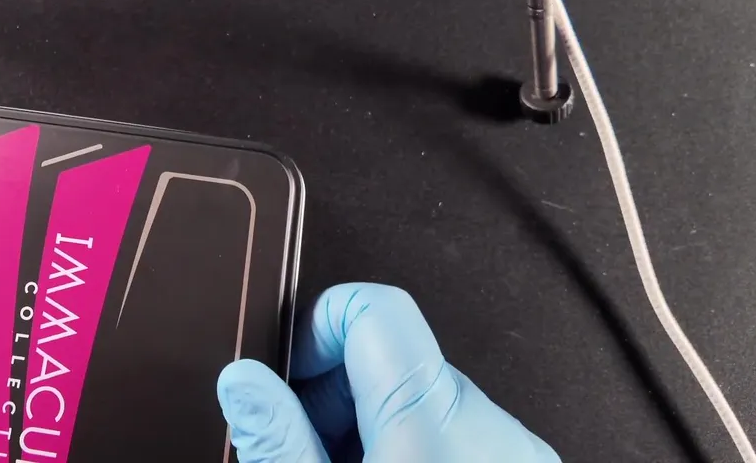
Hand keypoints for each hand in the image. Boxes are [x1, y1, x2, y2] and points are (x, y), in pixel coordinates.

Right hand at [217, 283, 559, 461]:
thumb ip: (278, 439)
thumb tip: (243, 381)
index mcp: (432, 417)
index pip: (371, 306)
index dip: (317, 328)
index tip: (288, 379)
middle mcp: (487, 426)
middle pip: (389, 357)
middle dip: (332, 398)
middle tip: (303, 452)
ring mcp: (512, 450)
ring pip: (419, 402)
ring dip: (368, 434)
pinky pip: (454, 437)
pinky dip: (410, 452)